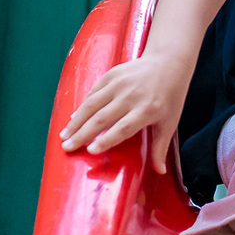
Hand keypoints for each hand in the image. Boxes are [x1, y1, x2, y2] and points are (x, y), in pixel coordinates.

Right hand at [59, 51, 189, 173]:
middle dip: (82, 134)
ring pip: (92, 105)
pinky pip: (93, 92)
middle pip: (102, 118)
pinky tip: (73, 119)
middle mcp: (130, 96)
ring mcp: (119, 83)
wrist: (168, 62)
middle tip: (67, 147)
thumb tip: (160, 172)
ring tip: (64, 135)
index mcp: (146, 110)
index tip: (91, 151)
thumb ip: (160, 147)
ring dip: (76, 121)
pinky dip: (82, 106)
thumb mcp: (169, 122)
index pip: (123, 128)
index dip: (106, 140)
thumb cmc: (170, 96)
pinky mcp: (112, 74)